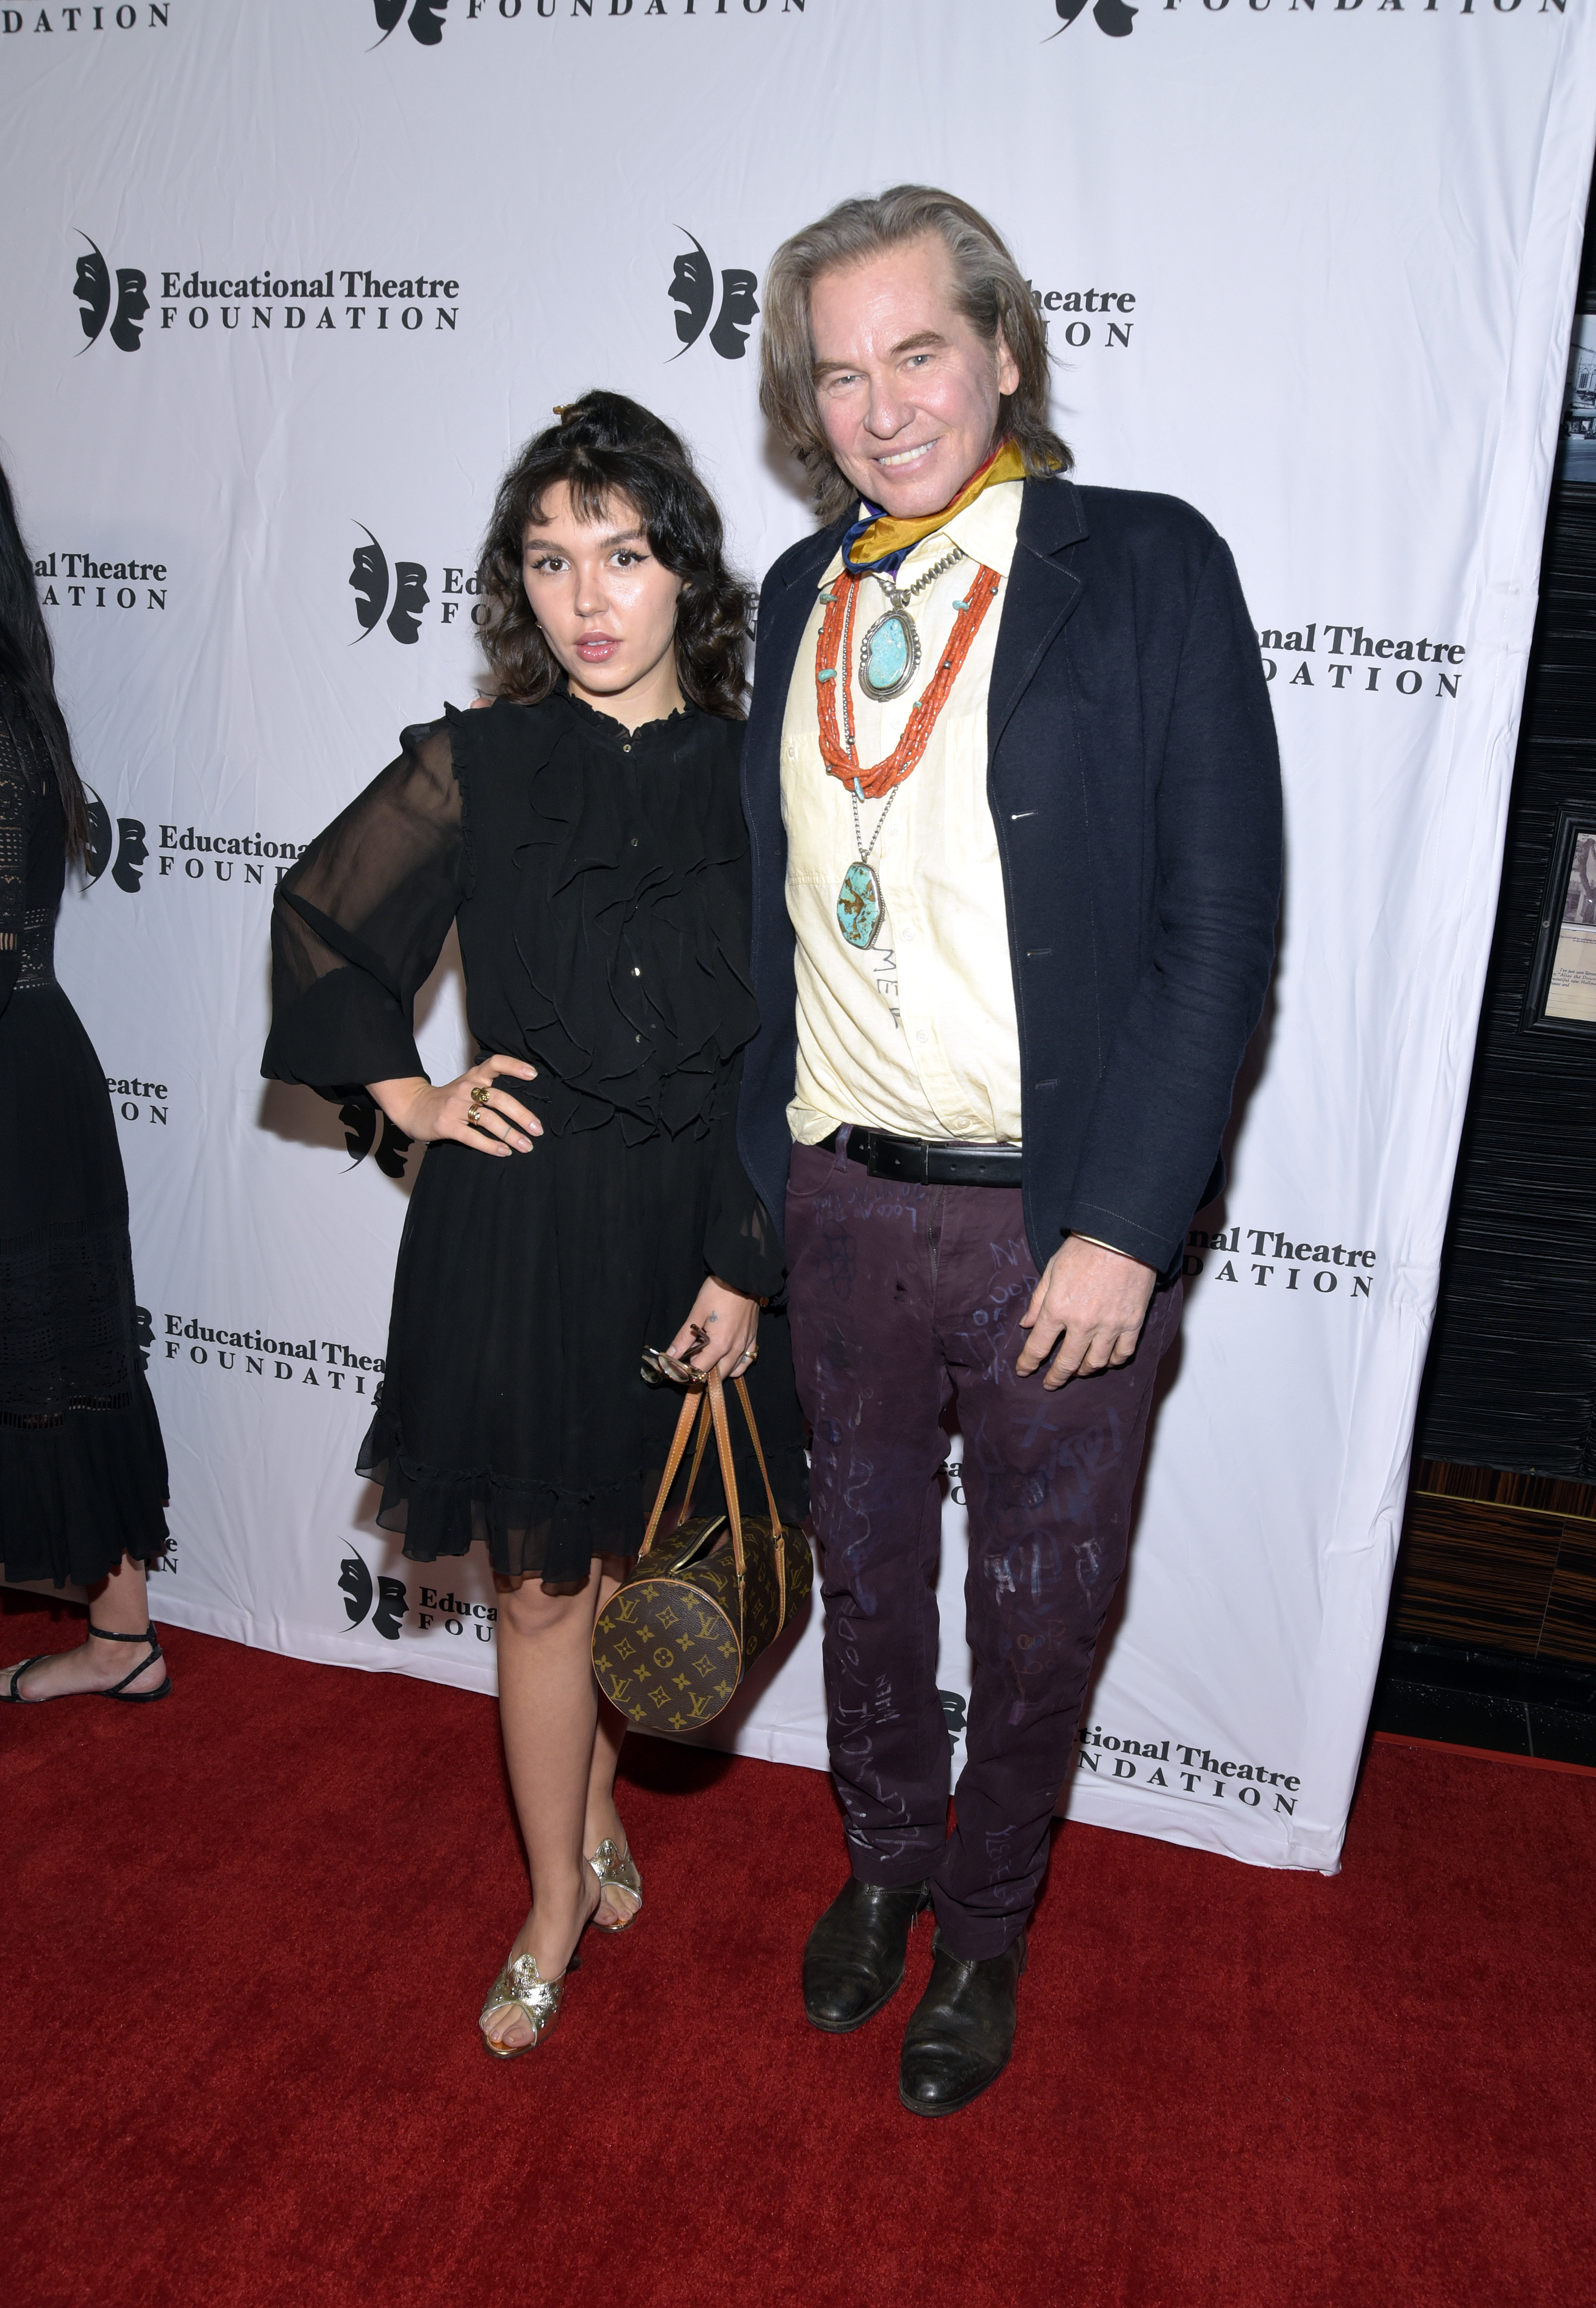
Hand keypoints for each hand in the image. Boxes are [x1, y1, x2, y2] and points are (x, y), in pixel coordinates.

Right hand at [368, 1056, 540, 1157]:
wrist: (412, 1107)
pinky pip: (472, 1136)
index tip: (533, 1074)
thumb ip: (487, 1090)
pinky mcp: (446, 1125)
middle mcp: (465, 1088)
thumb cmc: (446, 1100)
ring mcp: (454, 1107)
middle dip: (521, 1115)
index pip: (494, 1063)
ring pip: (489, 1119)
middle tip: (537, 1130)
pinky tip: (503, 1152)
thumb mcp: (465, 1087)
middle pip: (499, 1099)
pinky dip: (490, 1145)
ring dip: (511, 1134)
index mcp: (473, 1077)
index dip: (514, 1066)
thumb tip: (521, 1109)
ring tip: (526, 1146)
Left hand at [659, 1277, 760, 1385]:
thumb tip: (670, 1355)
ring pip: (733, 1371)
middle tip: (690, 1364)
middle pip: (717, 1376)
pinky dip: (736, 1365)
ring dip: (718, 1371)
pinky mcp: (752, 1338)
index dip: (686, 1373)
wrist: (741, 1276)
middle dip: (702, 1375)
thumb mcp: (696, 1313)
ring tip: (707, 1360)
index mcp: (720, 1345)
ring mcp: (746, 1345)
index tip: (677, 1369)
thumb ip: (683, 1338)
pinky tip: (726, 1358)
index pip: (700, 1371)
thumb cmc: (717, 1291)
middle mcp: (735, 1350)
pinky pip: (746, 1361)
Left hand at [1015, 1236, 1156, 1389]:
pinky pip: (1122, 1353)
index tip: (1024, 1371)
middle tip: (1050, 1383)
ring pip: (1095, 1363)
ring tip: (1077, 1371)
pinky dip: (1113, 1361)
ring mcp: (1109, 1325)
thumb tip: (1026, 1324)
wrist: (1122, 1237)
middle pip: (1067, 1363)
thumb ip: (1038, 1301)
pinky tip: (1106, 1360)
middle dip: (1055, 1377)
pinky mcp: (1132, 1322)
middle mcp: (1082, 1323)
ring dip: (1083, 1371)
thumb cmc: (1084, 1248)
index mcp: (1057, 1309)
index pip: (1038, 1347)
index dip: (1028, 1363)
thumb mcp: (1052, 1270)